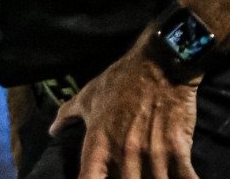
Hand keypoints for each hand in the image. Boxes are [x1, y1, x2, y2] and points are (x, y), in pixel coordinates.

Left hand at [48, 39, 200, 178]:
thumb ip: (68, 115)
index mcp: (100, 143)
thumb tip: (52, 130)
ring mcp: (151, 154)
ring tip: (154, 177)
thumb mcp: (88, 94)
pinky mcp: (177, 150)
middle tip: (129, 176)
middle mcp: (124, 154)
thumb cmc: (122, 79)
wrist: (160, 63)